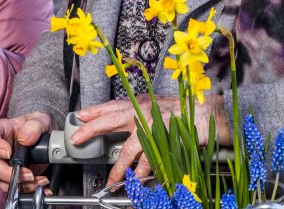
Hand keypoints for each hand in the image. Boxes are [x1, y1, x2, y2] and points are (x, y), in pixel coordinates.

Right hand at [0, 112, 52, 193]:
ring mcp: (3, 166)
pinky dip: (28, 190)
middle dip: (8, 173)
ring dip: (20, 185)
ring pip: (2, 181)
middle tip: (27, 173)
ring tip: (38, 180)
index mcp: (0, 131)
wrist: (43, 138)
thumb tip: (25, 139)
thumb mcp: (39, 120)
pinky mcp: (13, 177)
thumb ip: (34, 126)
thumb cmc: (36, 126)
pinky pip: (15, 188)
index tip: (8, 153)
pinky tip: (41, 186)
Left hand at [72, 95, 231, 185]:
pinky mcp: (163, 142)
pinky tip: (136, 181)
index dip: (94, 111)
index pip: (112, 106)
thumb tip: (117, 122)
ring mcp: (153, 128)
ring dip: (118, 167)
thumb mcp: (155, 106)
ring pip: (128, 149)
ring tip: (111, 179)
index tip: (79, 117)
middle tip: (78, 139)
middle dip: (92, 130)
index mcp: (140, 103)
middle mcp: (144, 113)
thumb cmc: (181, 111)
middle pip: (112, 120)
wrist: (205, 115)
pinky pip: (148, 162)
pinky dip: (141, 174)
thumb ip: (138, 113)